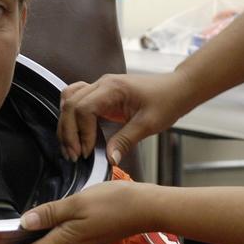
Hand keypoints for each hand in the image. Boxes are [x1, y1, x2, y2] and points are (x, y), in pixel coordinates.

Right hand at [58, 72, 191, 164]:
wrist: (177, 89)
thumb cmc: (166, 101)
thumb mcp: (148, 124)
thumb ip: (126, 141)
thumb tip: (109, 159)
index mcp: (112, 88)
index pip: (83, 108)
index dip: (80, 132)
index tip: (86, 152)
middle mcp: (102, 84)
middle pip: (71, 104)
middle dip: (68, 132)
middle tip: (73, 156)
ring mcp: (100, 87)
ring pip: (69, 100)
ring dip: (66, 124)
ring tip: (70, 147)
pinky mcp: (102, 94)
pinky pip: (77, 100)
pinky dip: (71, 115)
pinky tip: (75, 132)